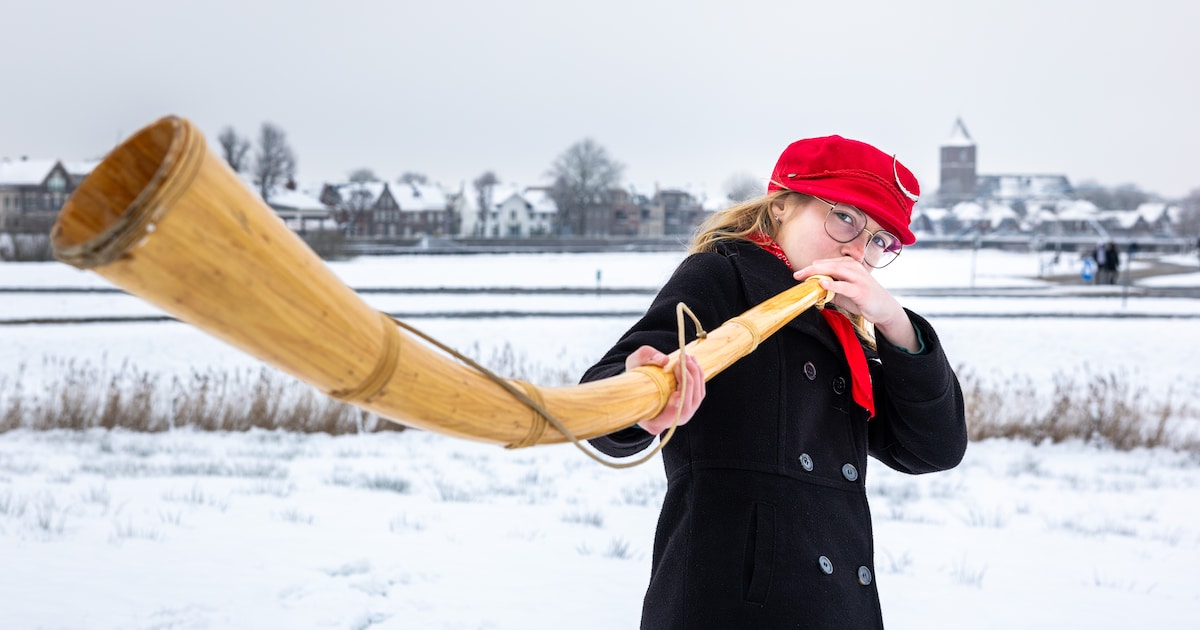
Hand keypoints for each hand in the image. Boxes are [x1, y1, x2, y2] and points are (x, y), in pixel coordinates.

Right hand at [624, 345, 705, 435]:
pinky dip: (698, 375)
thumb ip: (645, 358)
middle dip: (686, 381)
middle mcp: (670, 422)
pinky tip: (691, 362)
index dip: (672, 409)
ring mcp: (684, 414)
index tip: (675, 394)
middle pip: (685, 406)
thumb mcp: (633, 364)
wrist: (643, 383)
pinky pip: (700, 391)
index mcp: (652, 421)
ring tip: (686, 357)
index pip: (664, 420)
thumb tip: (664, 361)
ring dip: (694, 375)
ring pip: (696, 397)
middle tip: (680, 362)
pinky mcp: (692, 404)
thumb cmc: (636, 377)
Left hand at [794, 256, 919, 351]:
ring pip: (837, 270)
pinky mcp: (861, 290)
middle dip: (811, 269)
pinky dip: (833, 284)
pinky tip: (822, 283)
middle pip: (830, 264)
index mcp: (850, 266)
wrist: (885, 309)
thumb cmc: (863, 299)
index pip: (828, 263)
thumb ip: (830, 289)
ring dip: (820, 272)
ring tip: (805, 276)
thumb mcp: (844, 292)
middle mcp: (854, 269)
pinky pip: (845, 285)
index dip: (812, 267)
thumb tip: (812, 289)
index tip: (798, 273)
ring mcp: (859, 278)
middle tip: (797, 274)